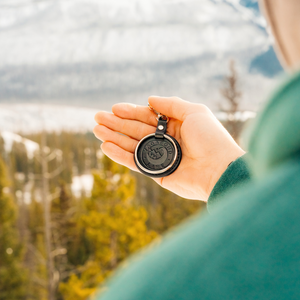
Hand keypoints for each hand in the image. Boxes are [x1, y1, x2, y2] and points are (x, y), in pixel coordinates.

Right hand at [94, 96, 244, 200]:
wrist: (219, 170)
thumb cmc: (211, 139)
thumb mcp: (195, 112)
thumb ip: (171, 104)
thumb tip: (149, 99)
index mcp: (175, 125)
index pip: (147, 116)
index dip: (130, 112)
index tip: (114, 108)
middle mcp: (166, 140)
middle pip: (135, 130)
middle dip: (117, 123)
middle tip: (97, 118)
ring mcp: (160, 157)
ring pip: (132, 145)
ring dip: (114, 137)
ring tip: (96, 130)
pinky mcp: (157, 173)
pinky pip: (134, 162)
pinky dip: (119, 155)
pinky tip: (106, 146)